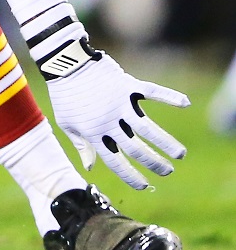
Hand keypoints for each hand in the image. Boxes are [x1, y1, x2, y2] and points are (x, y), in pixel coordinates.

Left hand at [46, 49, 188, 189]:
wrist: (64, 64)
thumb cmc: (64, 95)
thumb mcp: (67, 123)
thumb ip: (82, 145)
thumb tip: (90, 167)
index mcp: (94, 133)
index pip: (115, 161)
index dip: (130, 175)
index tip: (144, 185)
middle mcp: (110, 121)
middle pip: (136, 148)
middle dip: (154, 163)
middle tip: (168, 171)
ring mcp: (120, 103)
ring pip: (148, 128)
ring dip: (166, 142)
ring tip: (180, 154)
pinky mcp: (127, 85)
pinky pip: (152, 92)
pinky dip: (169, 96)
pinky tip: (185, 103)